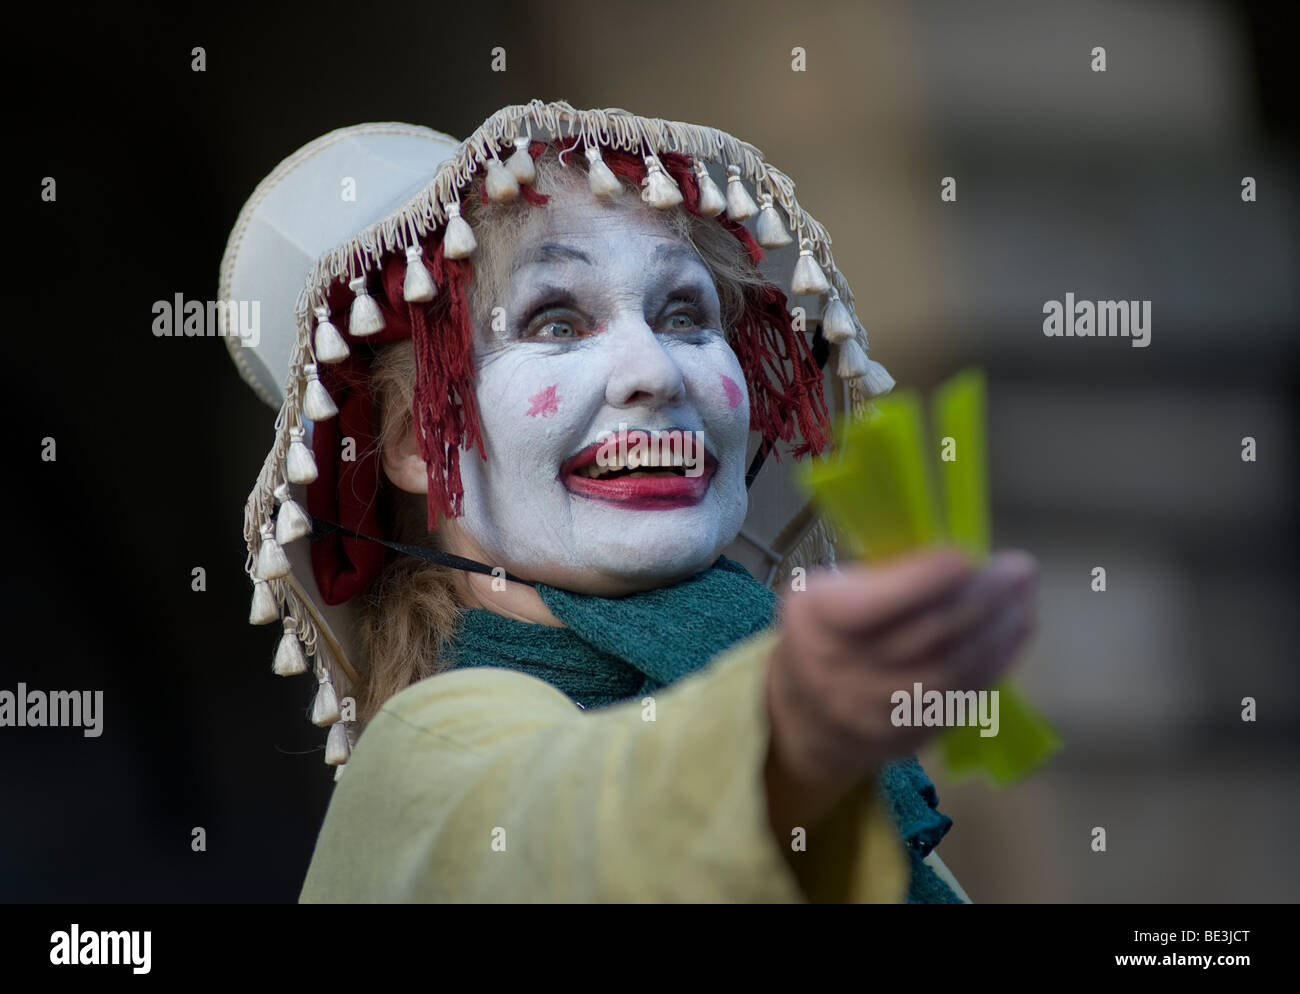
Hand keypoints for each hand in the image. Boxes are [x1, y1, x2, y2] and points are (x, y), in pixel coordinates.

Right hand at [764, 548, 1037, 834]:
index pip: (873, 604)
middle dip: (982, 599)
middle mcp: (844, 671)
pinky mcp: (912, 736)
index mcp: (818, 619)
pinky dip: (997, 660)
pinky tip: (1015, 630)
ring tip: (1022, 597)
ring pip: (953, 671)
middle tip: (1017, 569)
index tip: (967, 555)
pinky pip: (964, 696)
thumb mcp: (829, 588)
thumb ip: (882, 576)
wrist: (813, 715)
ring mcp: (880, 712)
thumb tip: (961, 561)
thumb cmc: (828, 630)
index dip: (924, 579)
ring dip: (999, 631)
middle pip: (925, 636)